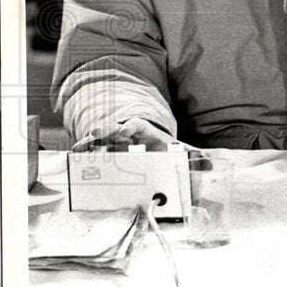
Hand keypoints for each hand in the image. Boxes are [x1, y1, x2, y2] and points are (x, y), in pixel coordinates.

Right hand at [71, 117, 192, 152]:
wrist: (148, 145)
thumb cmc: (161, 147)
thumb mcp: (175, 149)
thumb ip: (192, 155)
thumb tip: (211, 162)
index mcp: (144, 131)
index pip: (136, 124)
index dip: (129, 125)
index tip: (124, 129)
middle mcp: (125, 133)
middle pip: (113, 128)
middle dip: (104, 131)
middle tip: (94, 133)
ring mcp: (112, 141)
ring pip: (99, 138)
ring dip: (89, 142)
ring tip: (79, 147)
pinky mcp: (104, 151)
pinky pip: (92, 150)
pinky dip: (85, 151)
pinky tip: (76, 155)